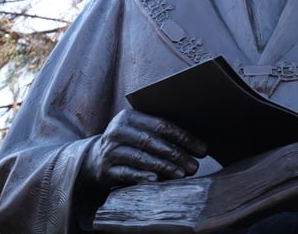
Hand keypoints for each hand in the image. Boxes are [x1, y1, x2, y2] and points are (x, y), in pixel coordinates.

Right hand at [80, 109, 206, 189]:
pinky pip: (127, 173)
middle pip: (151, 141)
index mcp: (129, 117)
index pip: (161, 125)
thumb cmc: (130, 144)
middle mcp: (117, 131)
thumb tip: (197, 144)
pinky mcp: (106, 170)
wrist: (95, 159)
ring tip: (182, 174)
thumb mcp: (139, 131)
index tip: (202, 149)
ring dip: (164, 166)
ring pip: (140, 157)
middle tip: (194, 166)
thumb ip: (160, 132)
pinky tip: (156, 180)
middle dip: (176, 153)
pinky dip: (142, 176)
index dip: (183, 137)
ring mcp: (110, 151)